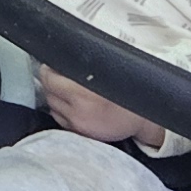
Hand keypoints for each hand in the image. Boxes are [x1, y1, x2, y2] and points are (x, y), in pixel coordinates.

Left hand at [36, 70, 161, 148]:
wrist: (141, 118)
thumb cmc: (126, 91)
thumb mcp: (107, 71)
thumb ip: (82, 66)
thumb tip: (59, 58)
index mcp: (86, 89)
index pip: (50, 77)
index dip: (48, 69)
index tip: (51, 65)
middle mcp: (80, 107)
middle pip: (48, 90)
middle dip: (51, 82)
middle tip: (60, 76)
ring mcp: (78, 122)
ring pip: (51, 104)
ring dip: (55, 97)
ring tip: (69, 92)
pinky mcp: (79, 132)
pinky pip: (59, 118)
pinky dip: (61, 111)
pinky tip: (74, 106)